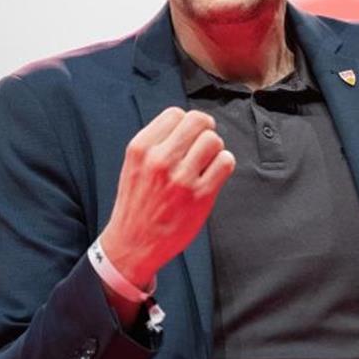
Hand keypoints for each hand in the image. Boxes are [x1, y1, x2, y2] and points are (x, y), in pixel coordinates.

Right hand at [98, 107, 235, 289]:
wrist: (133, 244)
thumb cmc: (136, 205)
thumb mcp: (134, 165)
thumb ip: (157, 143)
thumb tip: (188, 124)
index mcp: (141, 149)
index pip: (175, 114)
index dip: (186, 122)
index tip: (188, 135)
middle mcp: (160, 160)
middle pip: (198, 121)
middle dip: (205, 129)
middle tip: (204, 143)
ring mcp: (181, 178)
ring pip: (213, 140)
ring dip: (215, 149)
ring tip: (206, 162)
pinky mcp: (200, 196)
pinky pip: (225, 163)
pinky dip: (224, 164)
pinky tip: (214, 174)